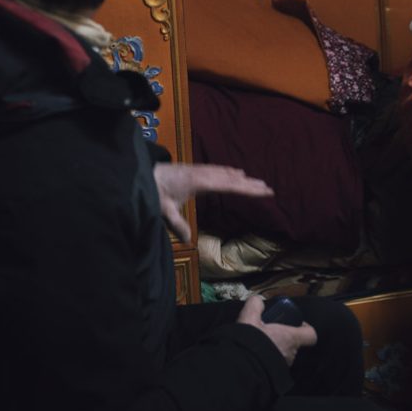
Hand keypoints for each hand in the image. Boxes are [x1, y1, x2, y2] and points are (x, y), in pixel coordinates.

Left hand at [152, 163, 272, 243]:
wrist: (143, 172)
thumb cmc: (153, 190)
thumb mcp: (163, 210)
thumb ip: (176, 224)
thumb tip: (188, 240)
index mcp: (199, 181)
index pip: (229, 185)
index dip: (247, 188)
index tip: (264, 191)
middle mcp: (203, 173)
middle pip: (231, 178)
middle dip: (250, 183)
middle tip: (269, 188)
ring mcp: (199, 170)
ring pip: (225, 173)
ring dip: (242, 177)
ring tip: (256, 181)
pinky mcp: (195, 170)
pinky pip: (218, 170)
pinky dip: (230, 172)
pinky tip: (234, 173)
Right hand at [237, 294, 316, 366]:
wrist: (240, 369)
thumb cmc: (251, 343)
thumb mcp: (250, 316)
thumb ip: (256, 304)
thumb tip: (258, 302)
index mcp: (291, 338)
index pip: (310, 335)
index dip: (306, 327)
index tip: (296, 323)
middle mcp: (291, 354)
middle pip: (295, 343)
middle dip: (284, 336)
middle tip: (271, 330)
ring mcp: (283, 366)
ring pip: (284, 353)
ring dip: (275, 348)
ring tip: (260, 343)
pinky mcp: (273, 376)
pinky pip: (274, 364)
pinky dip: (268, 359)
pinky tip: (255, 354)